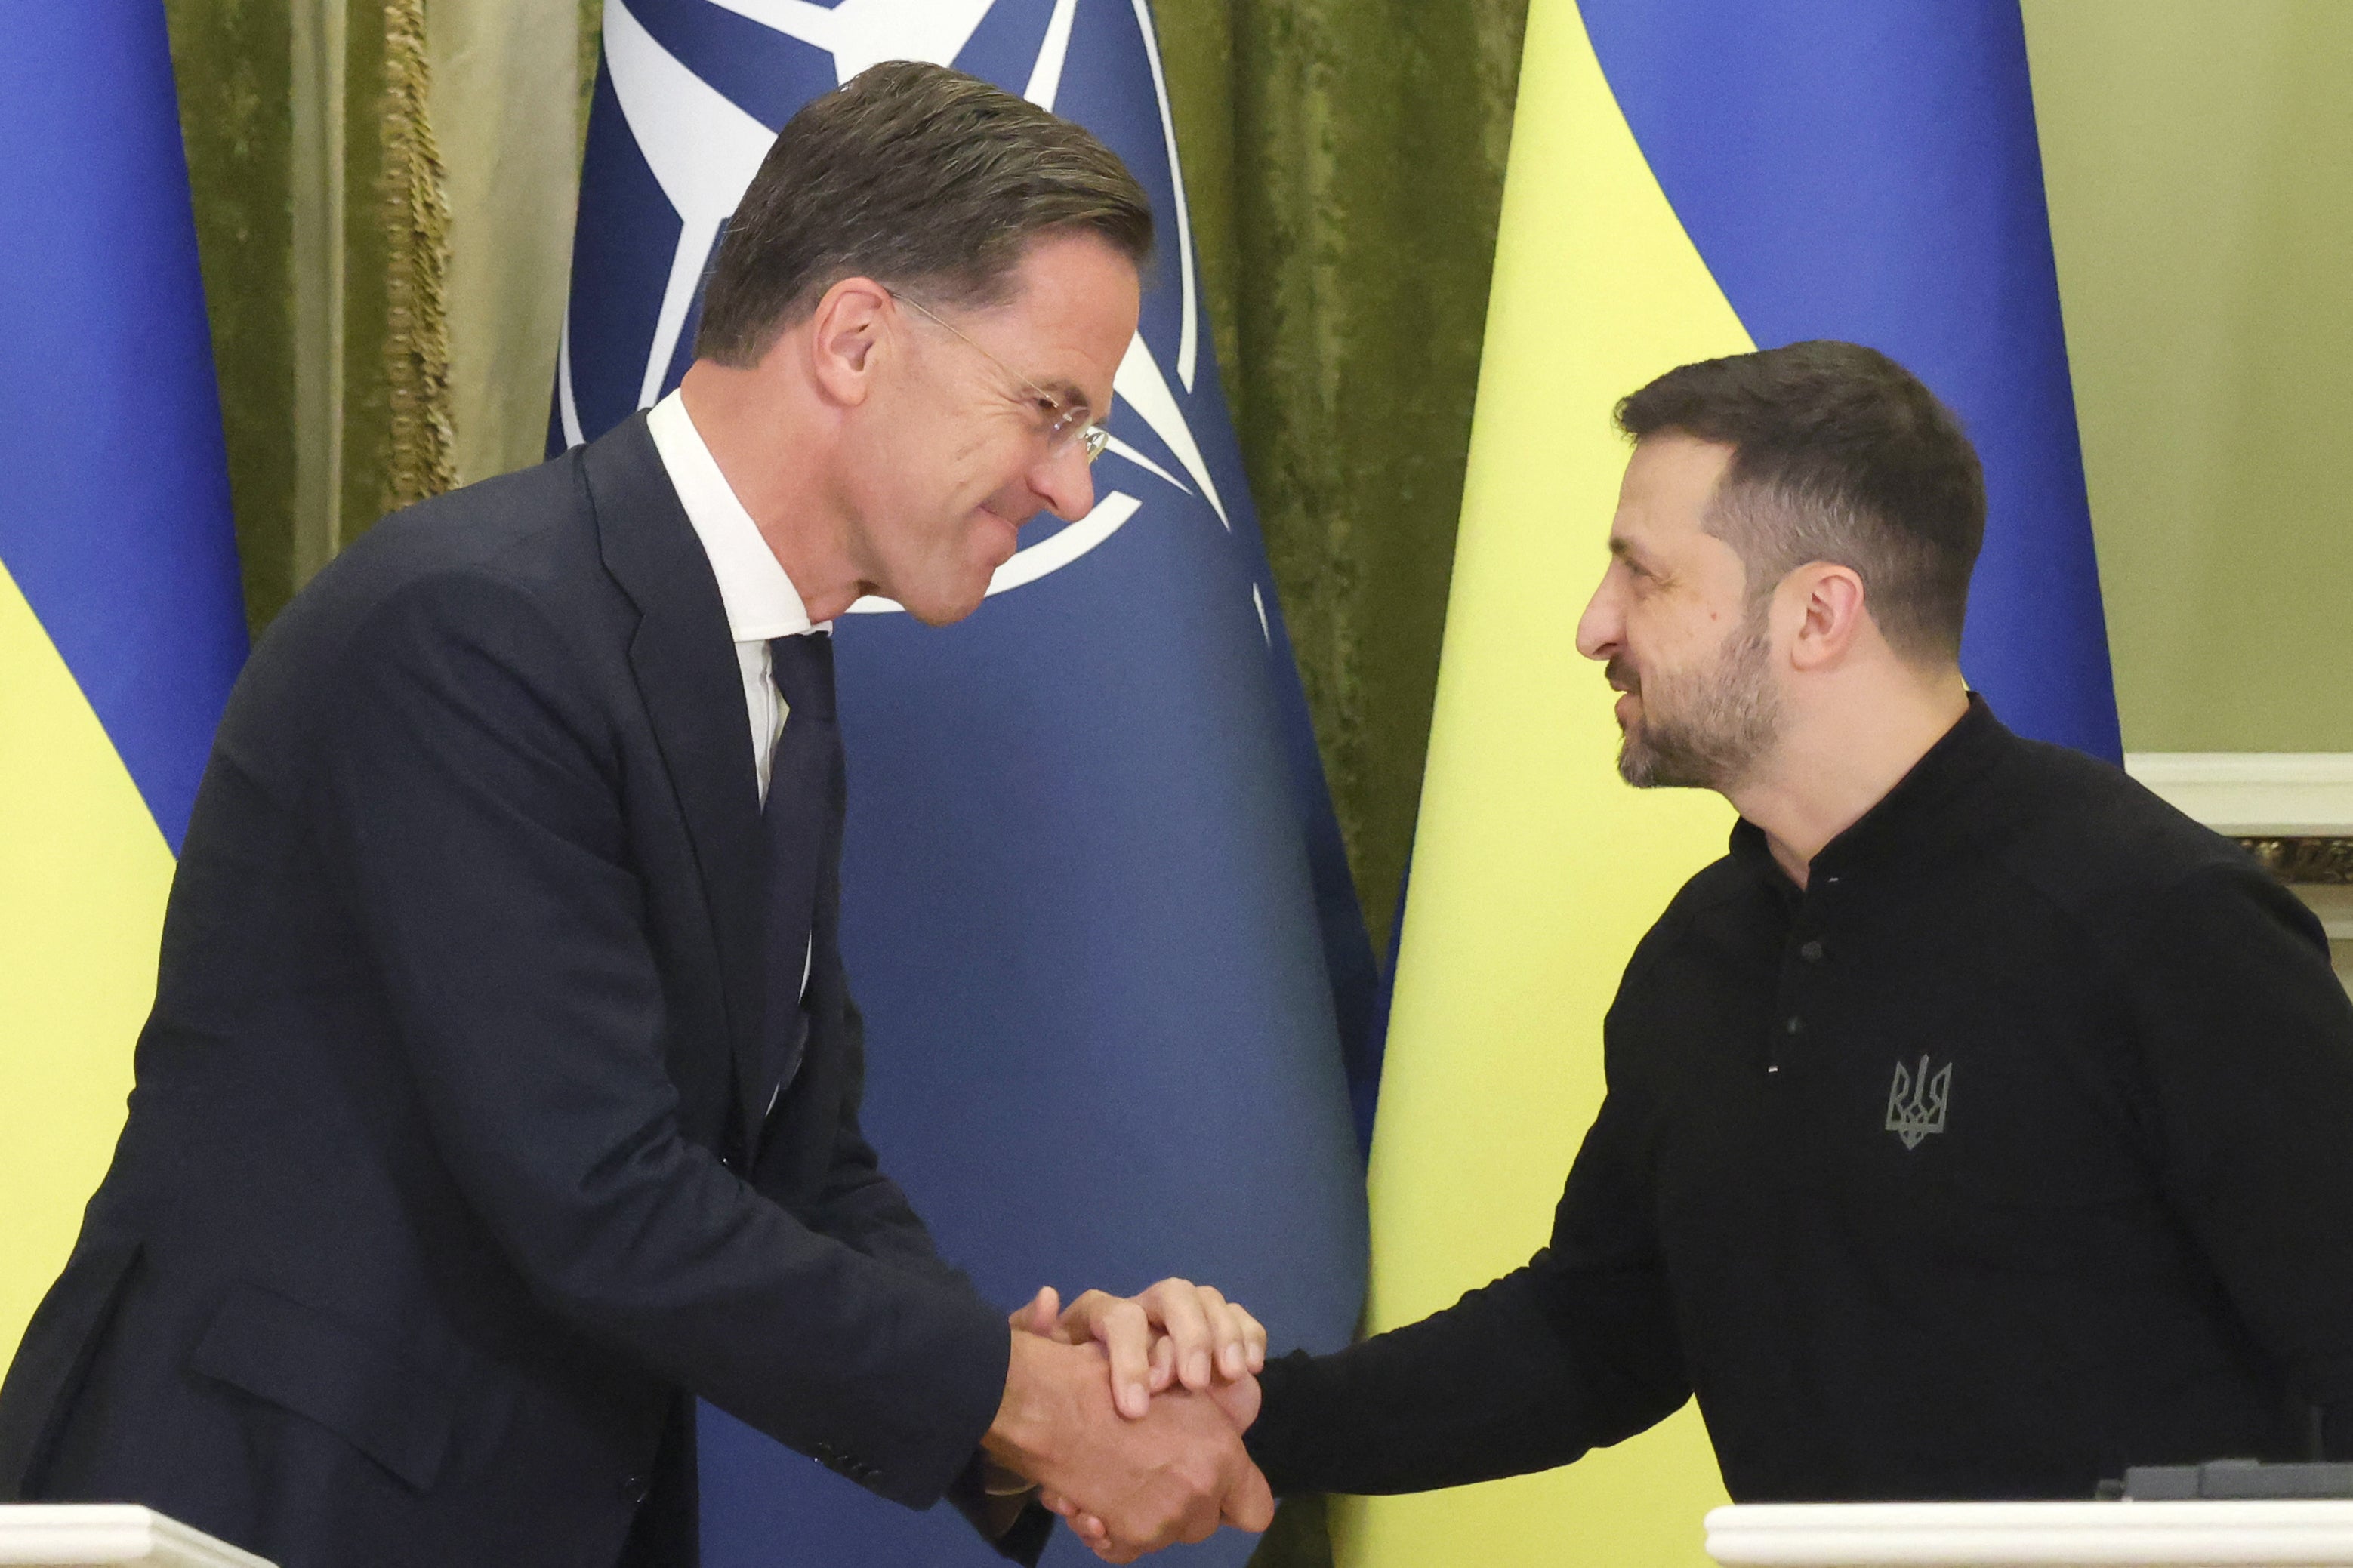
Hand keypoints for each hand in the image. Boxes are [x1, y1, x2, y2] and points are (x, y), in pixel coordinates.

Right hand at [1041, 1372, 1262, 1560]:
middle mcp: (1200, 1495)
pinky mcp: (1128, 1537)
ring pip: (1169, 1534)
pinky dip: (1116, 1534)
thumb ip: (1210, 1429)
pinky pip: (1131, 1551)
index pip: (1256, 1510)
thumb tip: (1219, 1460)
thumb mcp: (1178, 1391)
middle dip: (1187, 1502)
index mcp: (1222, 1456)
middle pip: (1207, 1523)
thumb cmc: (1115, 1382)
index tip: (1218, 1489)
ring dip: (1149, 1515)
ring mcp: (1164, 1521)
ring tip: (1119, 1480)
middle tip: (1156, 1471)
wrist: (1054, 1407)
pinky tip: (1097, 1505)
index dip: (1237, 1501)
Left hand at [1052, 1278, 1267, 1418]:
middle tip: (1191, 1382)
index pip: (1119, 1316)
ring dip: (1222, 1333)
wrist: (1119, 1436)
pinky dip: (1249, 1334)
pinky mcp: (1221, 1338)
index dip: (1128, 1356)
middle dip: (1187, 1335)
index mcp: (1104, 1319)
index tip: (1134, 1409)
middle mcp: (1147, 1311)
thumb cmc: (1074, 1405)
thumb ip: (1034, 1340)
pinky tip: (1249, 1366)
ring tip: (1229, 1374)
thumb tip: (1047, 1296)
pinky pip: (1240, 1317)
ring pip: (1208, 1300)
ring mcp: (1186, 1321)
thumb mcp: (1043, 1379)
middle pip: (1173, 1294)